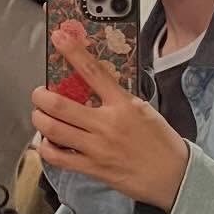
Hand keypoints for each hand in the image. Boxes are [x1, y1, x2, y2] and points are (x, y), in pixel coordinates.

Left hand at [31, 22, 189, 210]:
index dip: (72, 51)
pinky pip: (58, 158)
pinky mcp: (93, 168)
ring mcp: (98, 148)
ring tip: (40, 115)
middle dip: (41, 96)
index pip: (93, 71)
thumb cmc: (160, 142)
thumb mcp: (143, 109)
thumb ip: (117, 98)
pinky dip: (46, 147)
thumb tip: (92, 85)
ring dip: (39, 120)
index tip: (59, 37)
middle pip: (60, 105)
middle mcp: (107, 124)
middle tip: (39, 93)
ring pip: (53, 130)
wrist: (174, 176)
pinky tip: (48, 142)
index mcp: (123, 104)